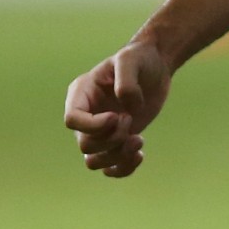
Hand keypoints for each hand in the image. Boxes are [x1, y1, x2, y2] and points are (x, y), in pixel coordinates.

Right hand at [63, 37, 172, 177]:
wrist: (155, 67)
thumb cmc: (139, 59)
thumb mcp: (131, 60)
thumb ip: (126, 82)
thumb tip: (127, 109)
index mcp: (81, 94)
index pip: (72, 120)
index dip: (94, 125)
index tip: (117, 116)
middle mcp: (87, 115)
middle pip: (85, 144)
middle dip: (112, 139)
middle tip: (130, 120)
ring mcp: (100, 131)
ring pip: (93, 161)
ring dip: (117, 156)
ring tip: (138, 140)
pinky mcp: (115, 142)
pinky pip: (109, 169)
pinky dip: (123, 168)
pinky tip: (139, 153)